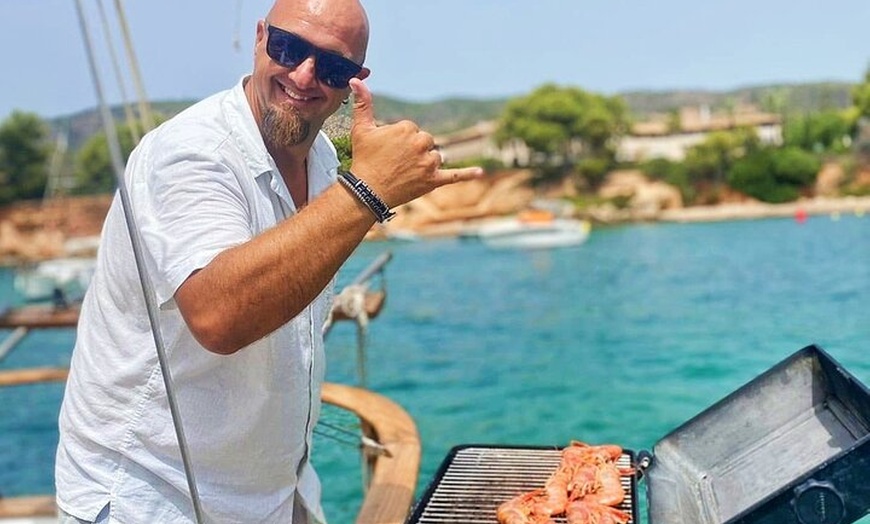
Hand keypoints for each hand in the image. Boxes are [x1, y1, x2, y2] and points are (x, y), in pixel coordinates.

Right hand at [347, 78, 482, 207]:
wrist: (367, 191)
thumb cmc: (364, 159)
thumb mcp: (362, 129)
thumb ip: (363, 103)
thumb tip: (356, 80)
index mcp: (408, 128)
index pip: (412, 130)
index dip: (399, 142)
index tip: (388, 152)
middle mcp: (422, 143)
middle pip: (426, 142)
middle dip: (414, 151)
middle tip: (396, 163)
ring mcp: (429, 163)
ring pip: (435, 158)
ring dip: (425, 163)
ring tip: (406, 172)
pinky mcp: (433, 180)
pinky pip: (454, 175)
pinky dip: (468, 174)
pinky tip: (480, 172)